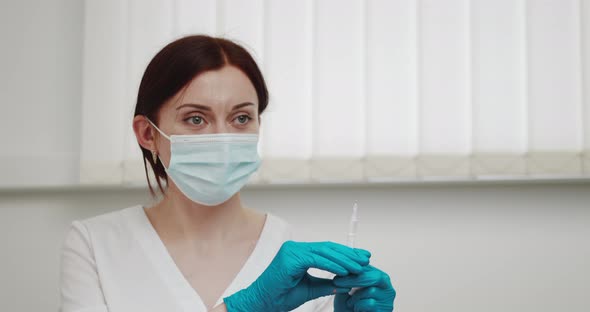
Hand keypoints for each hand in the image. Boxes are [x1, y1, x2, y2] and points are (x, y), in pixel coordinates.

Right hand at [223, 241, 370, 311]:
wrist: (260, 303)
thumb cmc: (278, 297)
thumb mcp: (309, 290)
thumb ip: (326, 284)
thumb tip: (344, 283)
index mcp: (298, 253)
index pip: (326, 250)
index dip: (345, 254)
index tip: (361, 259)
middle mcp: (295, 248)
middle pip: (327, 248)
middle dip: (348, 254)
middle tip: (365, 259)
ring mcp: (292, 251)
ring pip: (323, 252)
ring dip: (343, 259)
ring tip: (358, 266)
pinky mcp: (290, 258)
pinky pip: (316, 259)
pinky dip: (332, 265)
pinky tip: (344, 270)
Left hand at [333, 265, 395, 311]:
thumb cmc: (348, 305)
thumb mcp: (346, 286)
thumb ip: (349, 275)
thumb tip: (345, 261)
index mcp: (378, 276)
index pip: (369, 267)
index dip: (353, 266)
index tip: (338, 268)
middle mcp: (386, 286)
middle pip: (374, 277)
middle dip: (354, 279)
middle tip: (337, 282)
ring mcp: (388, 299)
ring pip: (371, 291)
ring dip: (355, 297)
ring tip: (350, 302)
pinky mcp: (386, 310)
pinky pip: (370, 303)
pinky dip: (359, 306)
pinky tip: (357, 309)